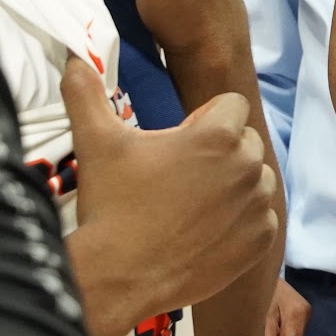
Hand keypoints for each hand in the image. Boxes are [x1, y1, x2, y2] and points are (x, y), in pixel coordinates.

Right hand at [60, 58, 278, 322]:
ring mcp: (258, 205)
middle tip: (179, 177)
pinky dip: (241, 223)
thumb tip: (74, 59)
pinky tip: (205, 233)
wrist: (117, 276)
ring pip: (256, 179)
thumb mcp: (96, 142)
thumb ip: (87, 93)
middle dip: (219, 152)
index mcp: (219, 134)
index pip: (230, 106)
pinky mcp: (261, 239)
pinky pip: (260, 218)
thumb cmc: (111, 204)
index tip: (177, 143)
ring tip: (191, 205)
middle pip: (244, 142)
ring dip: (233, 185)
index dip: (203, 120)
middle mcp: (249, 165)